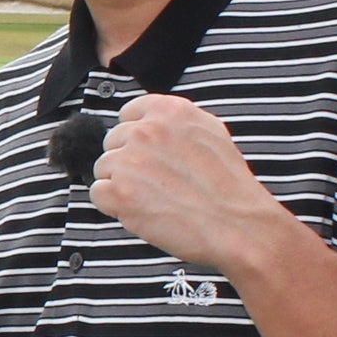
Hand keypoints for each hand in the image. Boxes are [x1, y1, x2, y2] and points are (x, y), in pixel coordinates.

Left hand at [89, 94, 290, 274]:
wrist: (238, 225)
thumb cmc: (229, 186)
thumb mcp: (211, 132)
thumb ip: (176, 123)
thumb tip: (150, 122)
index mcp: (169, 111)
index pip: (127, 114)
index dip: (135, 138)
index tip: (146, 155)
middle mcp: (146, 131)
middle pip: (112, 142)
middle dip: (128, 162)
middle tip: (155, 183)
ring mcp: (130, 161)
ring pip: (103, 168)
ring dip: (120, 184)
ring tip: (152, 199)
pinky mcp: (120, 193)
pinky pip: (98, 194)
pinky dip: (113, 206)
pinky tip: (141, 211)